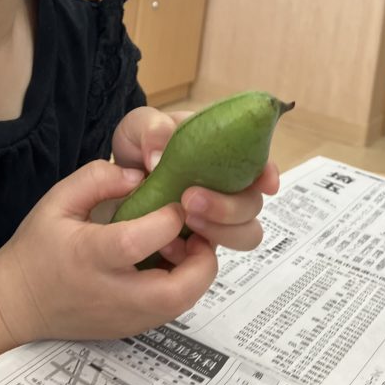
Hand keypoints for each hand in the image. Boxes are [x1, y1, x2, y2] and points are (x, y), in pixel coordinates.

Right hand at [0, 160, 216, 343]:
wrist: (18, 303)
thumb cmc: (38, 246)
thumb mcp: (58, 199)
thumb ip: (97, 179)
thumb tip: (140, 176)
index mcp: (89, 256)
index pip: (136, 242)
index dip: (166, 220)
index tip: (176, 201)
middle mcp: (112, 294)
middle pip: (175, 291)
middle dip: (201, 260)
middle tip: (199, 230)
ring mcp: (124, 319)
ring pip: (180, 306)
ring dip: (195, 274)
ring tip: (185, 243)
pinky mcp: (131, 330)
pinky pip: (170, 311)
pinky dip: (181, 286)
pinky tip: (169, 261)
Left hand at [112, 107, 280, 255]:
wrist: (117, 178)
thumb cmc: (139, 145)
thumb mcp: (139, 126)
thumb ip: (151, 130)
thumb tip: (158, 158)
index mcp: (222, 153)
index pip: (259, 164)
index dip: (268, 174)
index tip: (265, 183)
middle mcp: (227, 187)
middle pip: (253, 205)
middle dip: (229, 207)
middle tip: (190, 199)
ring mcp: (216, 217)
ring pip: (244, 235)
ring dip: (221, 231)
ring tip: (185, 220)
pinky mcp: (199, 242)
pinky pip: (211, 258)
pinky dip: (196, 256)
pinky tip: (169, 244)